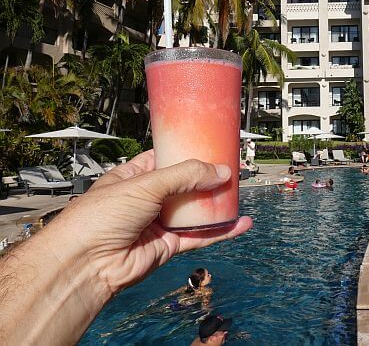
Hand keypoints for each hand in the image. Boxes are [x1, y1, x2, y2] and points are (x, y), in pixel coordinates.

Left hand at [53, 150, 252, 294]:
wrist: (86, 263)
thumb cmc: (100, 217)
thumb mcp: (145, 184)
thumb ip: (185, 176)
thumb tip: (220, 171)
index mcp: (134, 177)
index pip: (165, 160)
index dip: (188, 153)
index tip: (212, 147)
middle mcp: (147, 199)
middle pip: (185, 186)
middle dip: (208, 179)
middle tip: (233, 169)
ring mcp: (158, 223)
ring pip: (195, 212)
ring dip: (217, 205)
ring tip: (239, 193)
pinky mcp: (168, 246)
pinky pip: (200, 237)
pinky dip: (221, 231)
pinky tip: (239, 224)